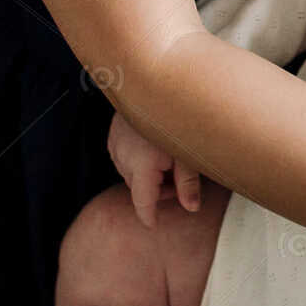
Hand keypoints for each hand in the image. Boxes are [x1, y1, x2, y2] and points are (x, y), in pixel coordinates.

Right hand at [105, 109, 202, 228]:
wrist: (153, 81)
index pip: (142, 202)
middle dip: (157, 189)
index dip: (149, 216)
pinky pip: (123, 156)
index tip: (154, 224)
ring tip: (168, 157)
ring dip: (147, 173)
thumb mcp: (188, 152)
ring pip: (130, 173)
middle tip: (179, 176)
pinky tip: (154, 146)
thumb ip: (189, 184)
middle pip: (138, 188)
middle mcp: (123, 156)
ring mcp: (115, 143)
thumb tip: (192, 208)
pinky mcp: (114, 132)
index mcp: (141, 165)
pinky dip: (137, 158)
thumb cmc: (177, 115)